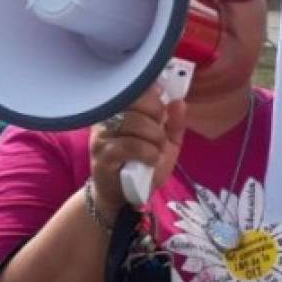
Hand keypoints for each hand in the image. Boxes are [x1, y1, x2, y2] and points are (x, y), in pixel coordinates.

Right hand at [89, 86, 186, 213]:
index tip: (161, 113)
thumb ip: (174, 122)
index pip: (136, 87)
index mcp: (121, 107)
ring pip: (133, 122)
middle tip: (160, 134)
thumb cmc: (143, 164)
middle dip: (156, 117)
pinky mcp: (103, 154)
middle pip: (135, 100)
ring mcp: (102, 134)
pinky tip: (150, 160)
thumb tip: (179, 101)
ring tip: (157, 150)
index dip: (154, 97)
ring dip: (154, 137)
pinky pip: (130, 145)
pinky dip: (147, 152)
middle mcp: (107, 115)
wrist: (124, 194)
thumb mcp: (166, 143)